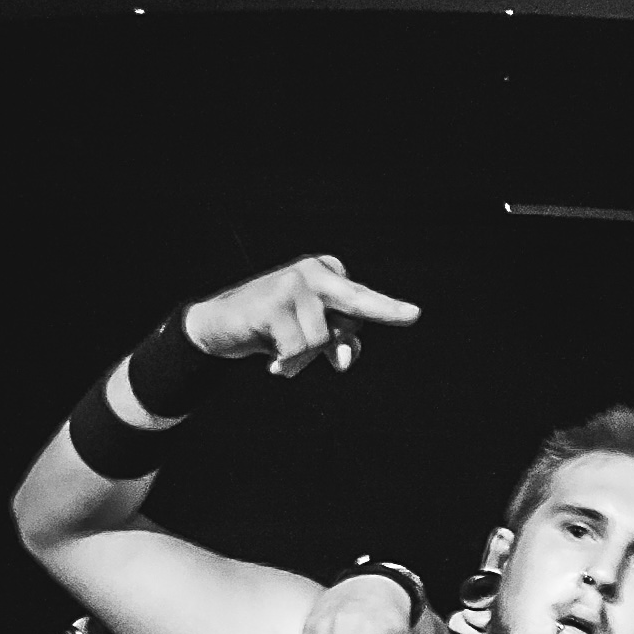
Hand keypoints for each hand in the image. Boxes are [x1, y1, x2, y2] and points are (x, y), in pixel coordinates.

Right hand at [183, 255, 420, 380]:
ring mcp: (293, 284)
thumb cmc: (274, 330)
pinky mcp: (274, 302)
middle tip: (409, 316)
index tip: (414, 314)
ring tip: (279, 349)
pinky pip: (299, 348)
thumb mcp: (313, 336)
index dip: (387, 313)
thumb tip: (344, 359)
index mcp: (327, 273)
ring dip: (304, 358)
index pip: (365, 300)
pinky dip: (288, 362)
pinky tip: (271, 360)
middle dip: (374, 318)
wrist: (219, 326)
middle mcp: (313, 271)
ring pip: (323, 341)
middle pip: (356, 309)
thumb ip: (341, 344)